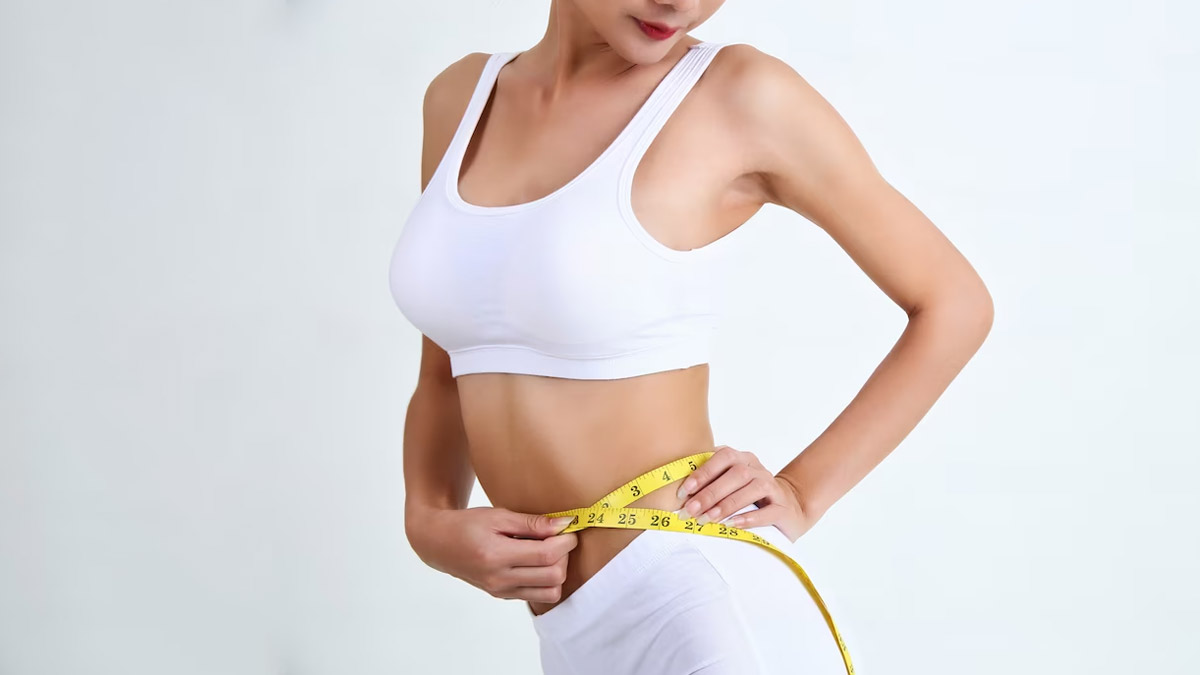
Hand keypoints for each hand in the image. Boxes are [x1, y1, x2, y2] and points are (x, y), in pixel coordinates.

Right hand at [406, 504, 578, 603]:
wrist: (438, 544)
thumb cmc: (466, 524)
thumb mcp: (498, 515)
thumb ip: (531, 523)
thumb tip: (563, 525)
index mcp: (496, 555)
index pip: (546, 555)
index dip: (566, 541)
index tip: (569, 527)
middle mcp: (499, 579)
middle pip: (553, 576)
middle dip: (564, 555)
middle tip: (559, 538)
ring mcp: (501, 591)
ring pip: (550, 593)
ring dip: (557, 571)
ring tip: (549, 552)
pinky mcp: (502, 596)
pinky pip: (537, 596)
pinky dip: (545, 581)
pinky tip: (537, 562)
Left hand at [676, 445, 814, 542]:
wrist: (789, 507)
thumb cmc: (748, 496)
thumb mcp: (729, 484)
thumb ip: (710, 481)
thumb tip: (679, 492)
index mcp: (743, 459)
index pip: (723, 456)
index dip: (703, 472)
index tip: (684, 492)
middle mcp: (758, 469)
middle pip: (736, 474)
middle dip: (710, 493)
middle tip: (690, 510)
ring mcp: (773, 487)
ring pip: (751, 490)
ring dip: (726, 505)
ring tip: (707, 519)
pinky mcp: (783, 508)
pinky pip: (768, 512)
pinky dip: (749, 518)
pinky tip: (732, 524)